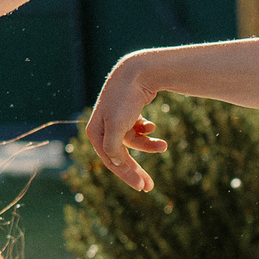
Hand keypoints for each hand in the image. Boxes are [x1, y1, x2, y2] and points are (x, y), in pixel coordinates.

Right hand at [83, 56, 170, 191]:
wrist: (137, 71)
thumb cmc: (125, 98)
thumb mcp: (117, 125)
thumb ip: (114, 147)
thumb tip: (115, 164)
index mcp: (95, 133)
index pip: (112, 161)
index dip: (127, 175)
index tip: (142, 187)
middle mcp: (103, 128)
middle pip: (121, 157)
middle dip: (136, 171)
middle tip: (150, 187)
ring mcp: (115, 121)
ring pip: (133, 143)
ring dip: (148, 145)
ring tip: (163, 145)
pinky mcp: (128, 114)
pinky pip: (137, 131)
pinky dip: (146, 131)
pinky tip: (152, 126)